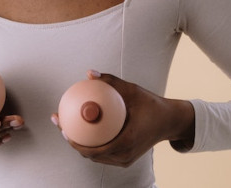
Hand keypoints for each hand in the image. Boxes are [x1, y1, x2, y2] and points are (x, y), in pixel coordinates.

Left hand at [51, 70, 193, 166]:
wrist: (169, 121)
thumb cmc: (151, 104)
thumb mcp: (132, 90)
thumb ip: (111, 81)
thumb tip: (89, 73)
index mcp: (127, 142)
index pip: (95, 149)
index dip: (77, 143)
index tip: (64, 129)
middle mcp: (125, 155)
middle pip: (92, 154)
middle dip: (73, 142)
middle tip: (61, 124)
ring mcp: (125, 158)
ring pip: (97, 156)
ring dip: (81, 144)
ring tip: (67, 126)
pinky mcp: (126, 157)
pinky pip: (104, 153)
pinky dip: (92, 144)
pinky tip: (83, 129)